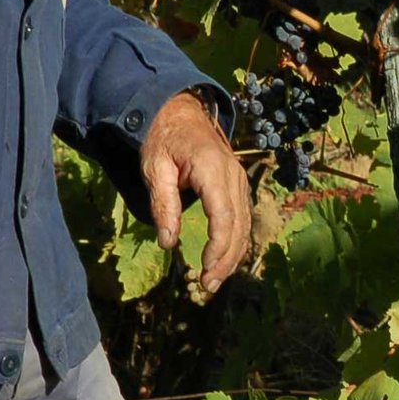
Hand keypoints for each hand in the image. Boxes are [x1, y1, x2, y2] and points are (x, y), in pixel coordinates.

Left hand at [139, 91, 250, 292]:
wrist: (180, 113)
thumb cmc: (163, 140)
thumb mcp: (154, 169)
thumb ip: (163, 204)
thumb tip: (168, 242)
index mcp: (212, 168)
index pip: (223, 214)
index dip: (218, 245)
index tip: (206, 268)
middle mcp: (233, 175)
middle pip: (238, 225)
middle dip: (226, 259)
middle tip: (208, 286)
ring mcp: (240, 180)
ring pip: (244, 225)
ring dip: (233, 256)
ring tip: (214, 281)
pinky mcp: (238, 186)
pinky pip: (243, 218)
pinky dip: (236, 242)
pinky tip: (223, 261)